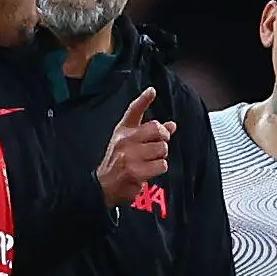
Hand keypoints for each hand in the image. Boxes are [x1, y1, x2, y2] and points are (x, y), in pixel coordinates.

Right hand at [96, 87, 174, 207]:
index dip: (143, 100)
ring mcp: (129, 155)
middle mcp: (124, 140)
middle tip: (158, 146)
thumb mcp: (131, 143)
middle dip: (163, 139)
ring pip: (162, 149)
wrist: (104, 185)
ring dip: (161, 156)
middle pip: (157, 130)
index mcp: (123, 130)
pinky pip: (161, 165)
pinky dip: (159, 169)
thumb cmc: (120, 161)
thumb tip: (172, 125)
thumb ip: (151, 133)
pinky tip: (148, 171)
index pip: (133, 111)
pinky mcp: (134, 171)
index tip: (152, 90)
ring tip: (150, 161)